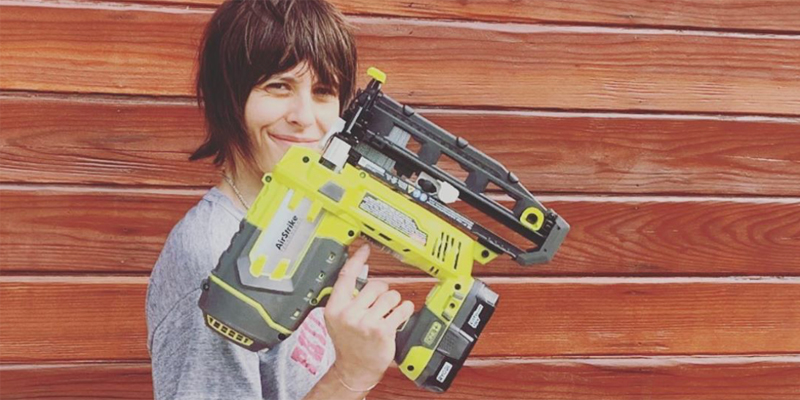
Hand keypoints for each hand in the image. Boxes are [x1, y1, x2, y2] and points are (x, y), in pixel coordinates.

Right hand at [323, 244, 414, 389]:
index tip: (364, 249)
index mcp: (335, 308)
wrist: (355, 368)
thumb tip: (358, 271)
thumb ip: (346, 297)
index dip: (356, 260)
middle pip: (376, 285)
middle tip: (377, 307)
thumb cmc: (349, 343)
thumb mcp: (338, 319)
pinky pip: (402, 308)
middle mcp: (349, 314)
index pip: (346, 277)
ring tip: (386, 315)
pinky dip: (404, 311)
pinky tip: (398, 318)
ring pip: (391, 296)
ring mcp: (365, 322)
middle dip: (381, 294)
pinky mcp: (382, 330)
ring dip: (393, 304)